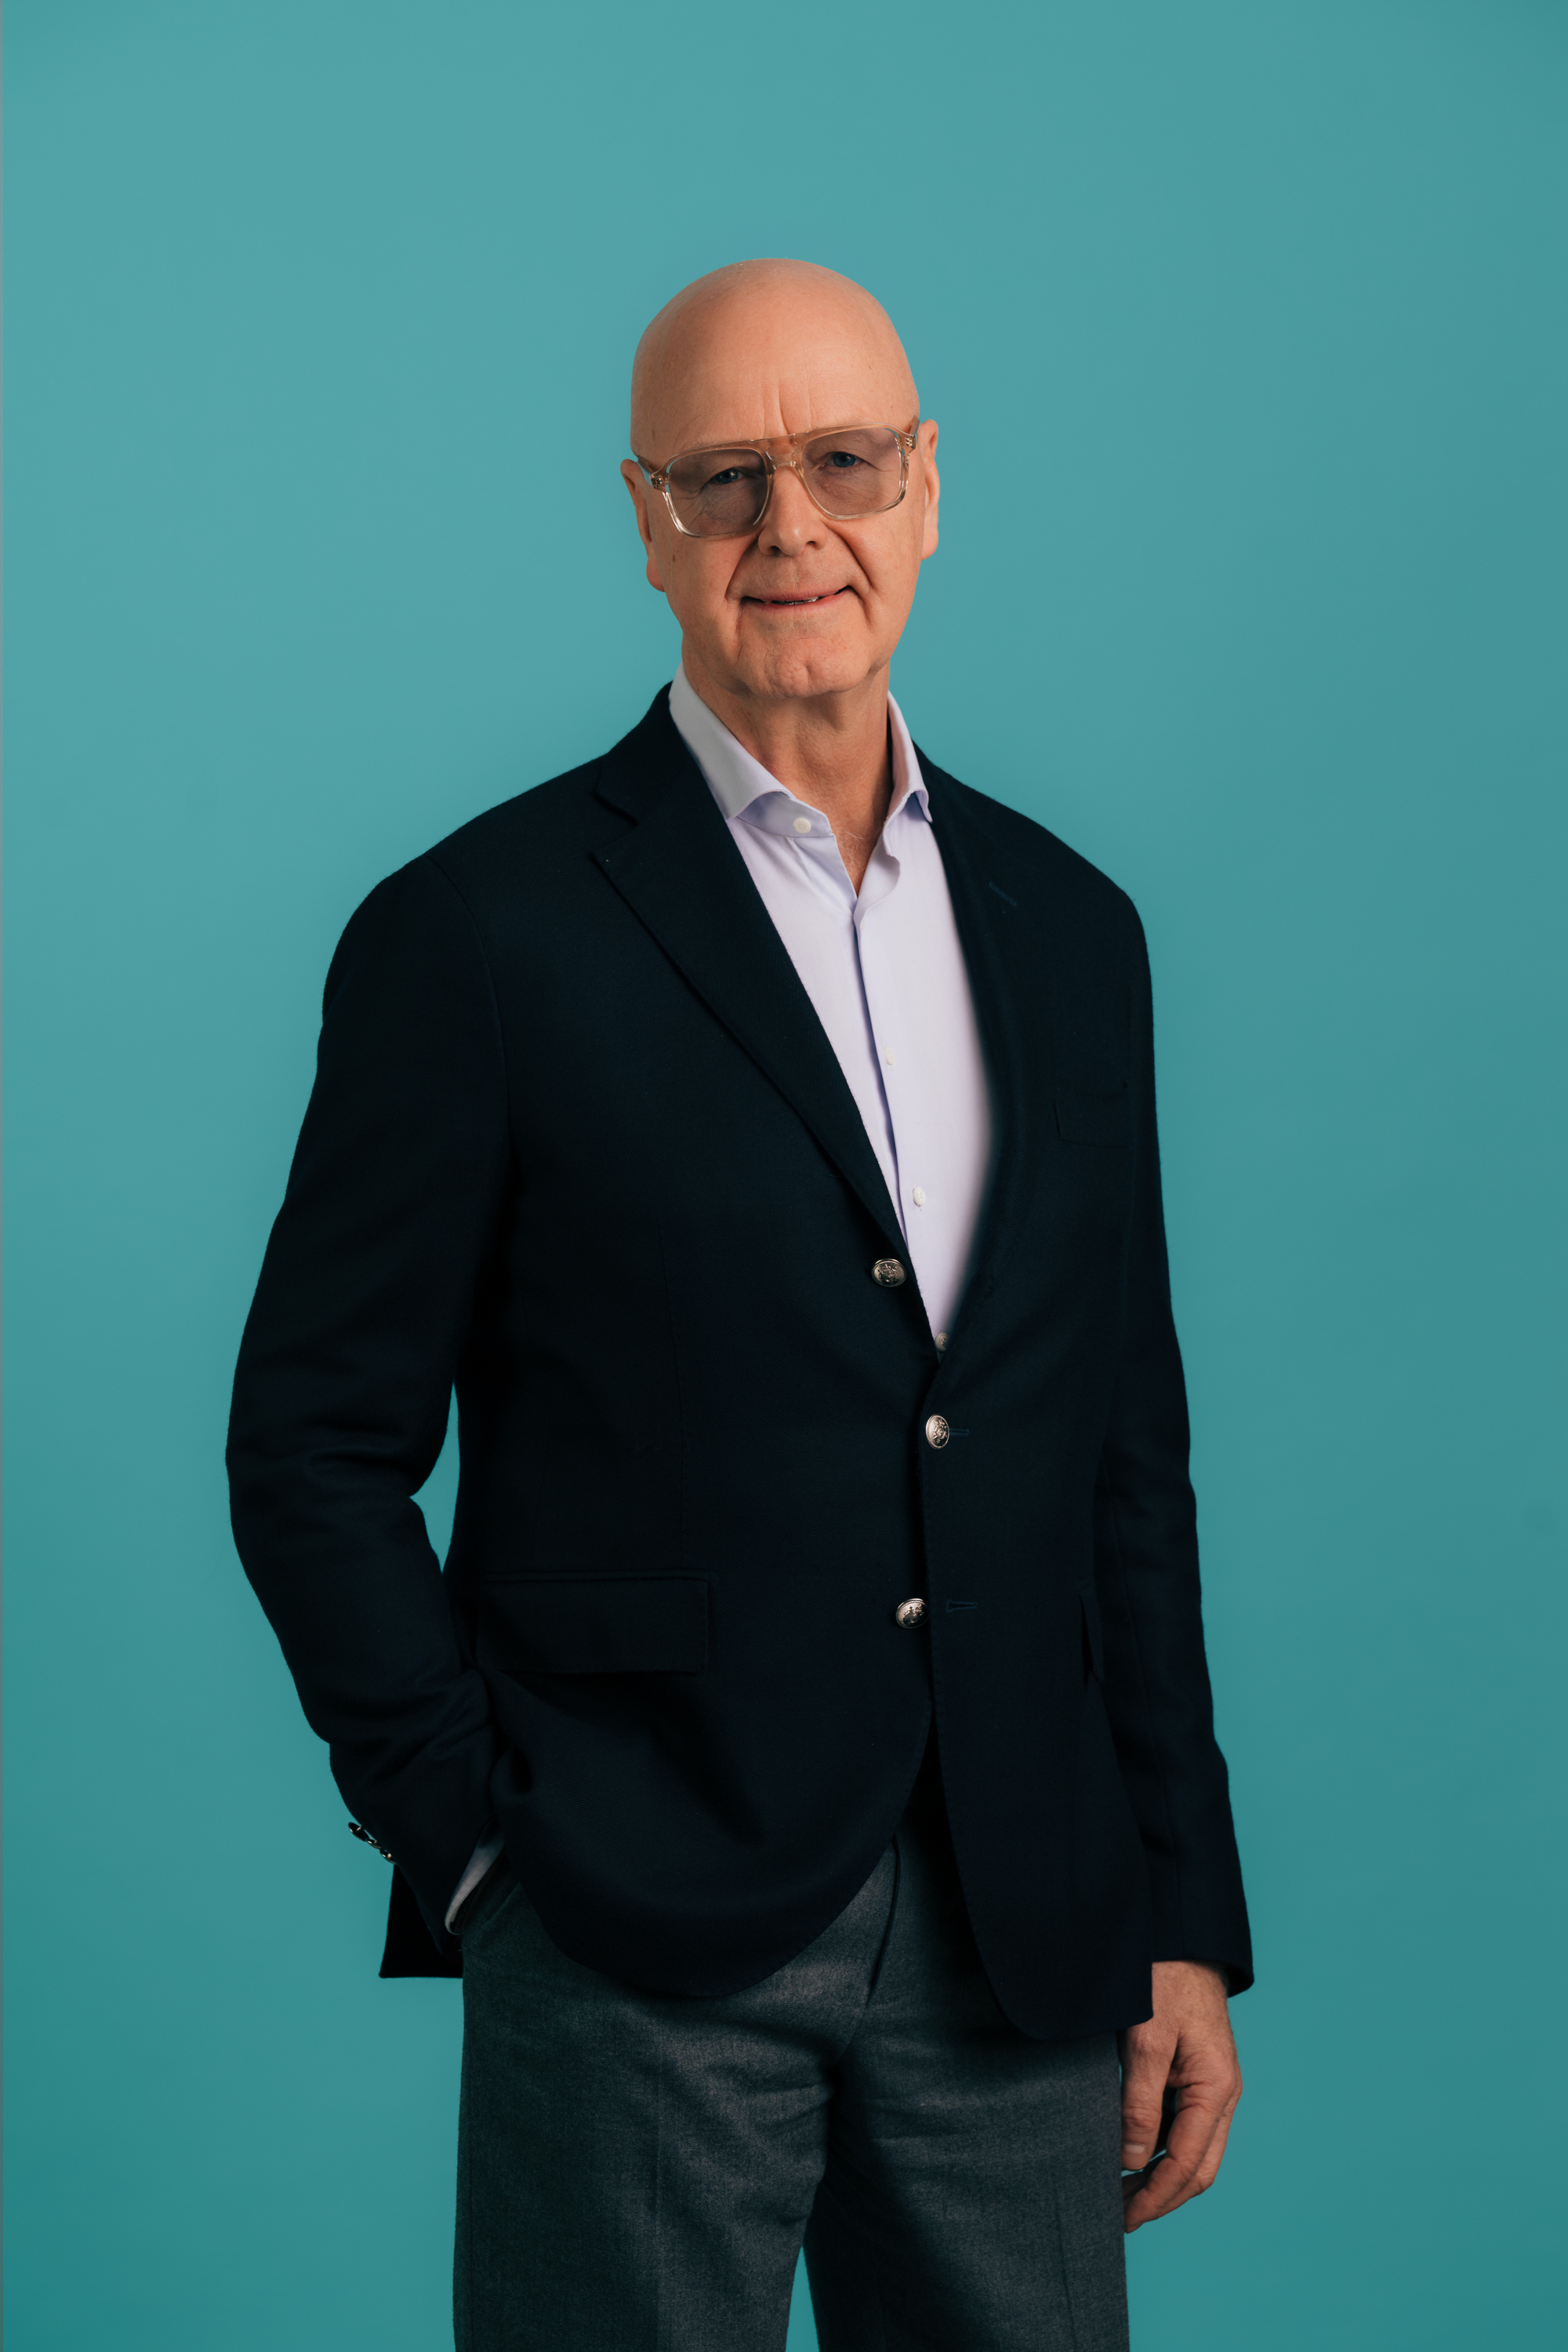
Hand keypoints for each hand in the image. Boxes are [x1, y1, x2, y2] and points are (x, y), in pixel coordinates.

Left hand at [1119, 1960, 1241, 2231]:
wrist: (1178, 1934)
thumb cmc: (1162, 1979)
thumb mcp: (1146, 2039)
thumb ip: (1139, 2102)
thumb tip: (1132, 2160)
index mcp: (1217, 2089)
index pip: (1189, 2164)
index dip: (1156, 2197)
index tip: (1123, 2219)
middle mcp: (1221, 2094)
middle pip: (1197, 2167)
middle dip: (1160, 2197)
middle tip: (1118, 2218)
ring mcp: (1210, 2084)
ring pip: (1190, 2148)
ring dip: (1158, 2175)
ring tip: (1117, 2193)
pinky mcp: (1195, 2073)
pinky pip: (1181, 2124)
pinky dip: (1157, 2147)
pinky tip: (1129, 2153)